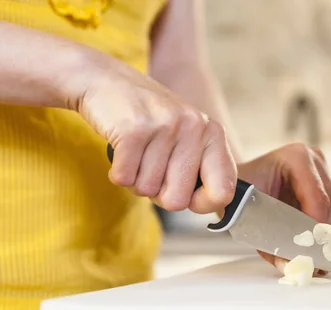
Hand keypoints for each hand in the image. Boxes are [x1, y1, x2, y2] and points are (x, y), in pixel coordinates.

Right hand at [66, 55, 236, 213]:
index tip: (188, 197)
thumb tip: (213, 208)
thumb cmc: (150, 120)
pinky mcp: (133, 129)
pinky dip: (118, 172)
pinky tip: (122, 149)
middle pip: (178, 201)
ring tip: (137, 152)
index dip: (203, 205)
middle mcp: (194, 127)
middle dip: (159, 193)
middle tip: (151, 165)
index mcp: (213, 134)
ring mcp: (164, 126)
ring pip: (147, 191)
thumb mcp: (186, 137)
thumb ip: (202, 170)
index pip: (224, 192)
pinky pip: (124, 179)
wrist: (106, 80)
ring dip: (136, 178)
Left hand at [237, 143, 330, 274]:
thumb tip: (290, 265)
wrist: (241, 185)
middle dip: (324, 238)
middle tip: (313, 262)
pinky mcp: (329, 189)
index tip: (311, 250)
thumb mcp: (249, 216)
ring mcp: (324, 174)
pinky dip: (329, 236)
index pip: (317, 197)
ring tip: (315, 261)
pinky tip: (318, 250)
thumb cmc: (242, 193)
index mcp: (296, 157)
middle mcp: (315, 162)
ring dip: (330, 240)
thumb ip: (268, 241)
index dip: (316, 228)